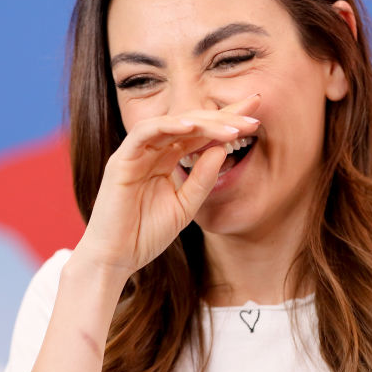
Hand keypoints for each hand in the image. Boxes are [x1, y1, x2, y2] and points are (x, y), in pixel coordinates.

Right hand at [74, 95, 261, 278]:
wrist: (115, 258)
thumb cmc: (145, 234)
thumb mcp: (185, 206)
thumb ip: (203, 179)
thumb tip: (222, 149)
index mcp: (167, 159)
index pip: (200, 132)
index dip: (227, 121)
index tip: (257, 113)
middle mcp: (153, 151)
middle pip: (191, 123)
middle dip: (224, 118)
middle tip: (253, 117)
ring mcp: (136, 153)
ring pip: (172, 123)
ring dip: (204, 123)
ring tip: (233, 129)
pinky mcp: (121, 160)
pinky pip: (146, 133)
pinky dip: (169, 126)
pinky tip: (193, 127)